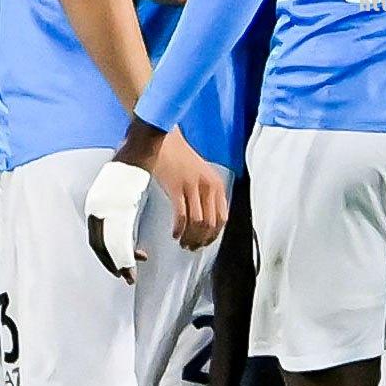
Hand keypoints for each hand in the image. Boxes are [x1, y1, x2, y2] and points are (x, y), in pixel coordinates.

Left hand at [85, 156, 150, 279]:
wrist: (140, 144)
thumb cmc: (133, 162)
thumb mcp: (118, 187)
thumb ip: (115, 205)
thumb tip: (118, 219)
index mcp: (95, 204)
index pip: (96, 239)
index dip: (107, 257)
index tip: (120, 266)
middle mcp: (96, 208)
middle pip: (100, 245)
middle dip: (112, 264)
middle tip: (126, 277)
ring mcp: (107, 207)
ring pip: (110, 245)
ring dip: (121, 262)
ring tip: (131, 274)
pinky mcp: (120, 205)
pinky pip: (121, 237)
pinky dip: (126, 252)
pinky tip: (136, 258)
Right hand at [151, 129, 229, 248]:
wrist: (163, 138)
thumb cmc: (179, 157)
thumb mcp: (200, 175)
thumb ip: (205, 194)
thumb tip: (204, 221)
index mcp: (216, 185)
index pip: (222, 219)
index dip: (213, 235)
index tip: (204, 243)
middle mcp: (208, 186)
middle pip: (210, 224)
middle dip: (201, 240)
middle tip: (191, 247)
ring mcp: (193, 186)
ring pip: (197, 222)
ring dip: (190, 237)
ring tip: (182, 242)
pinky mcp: (176, 187)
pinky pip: (182, 215)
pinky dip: (179, 229)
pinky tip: (175, 234)